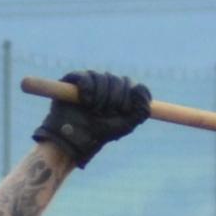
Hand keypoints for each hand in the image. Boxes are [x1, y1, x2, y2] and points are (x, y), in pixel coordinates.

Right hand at [30, 69, 153, 167]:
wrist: (77, 137)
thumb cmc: (102, 131)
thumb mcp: (127, 124)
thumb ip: (141, 110)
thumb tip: (139, 87)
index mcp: (123, 93)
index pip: (133, 85)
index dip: (130, 98)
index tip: (123, 111)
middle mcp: (108, 84)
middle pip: (119, 81)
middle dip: (114, 100)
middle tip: (105, 113)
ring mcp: (91, 80)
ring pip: (103, 78)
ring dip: (101, 98)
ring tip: (94, 111)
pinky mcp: (73, 79)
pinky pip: (86, 78)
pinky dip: (87, 91)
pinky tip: (86, 102)